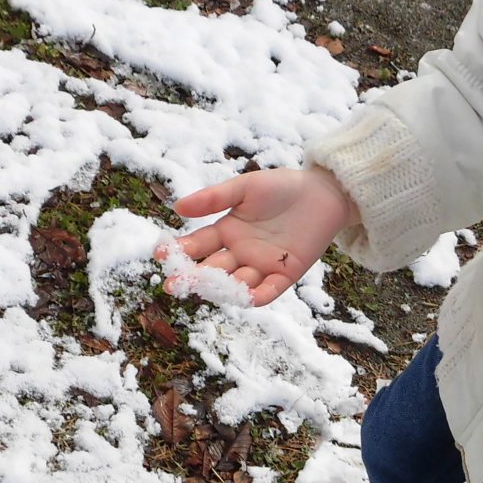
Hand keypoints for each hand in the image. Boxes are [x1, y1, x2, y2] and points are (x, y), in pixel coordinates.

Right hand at [156, 166, 357, 307]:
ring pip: (235, 282)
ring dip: (220, 287)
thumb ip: (214, 198)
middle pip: (212, 269)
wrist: (322, 192)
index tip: (160, 253)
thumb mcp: (245, 188)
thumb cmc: (282, 187)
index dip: (179, 250)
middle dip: (191, 276)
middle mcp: (240, 253)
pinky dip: (256, 295)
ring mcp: (261, 265)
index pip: (198, 245)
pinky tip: (243, 294)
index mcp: (227, 231)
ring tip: (204, 286)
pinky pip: (267, 290)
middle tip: (172, 283)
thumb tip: (178, 207)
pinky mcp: (285, 274)